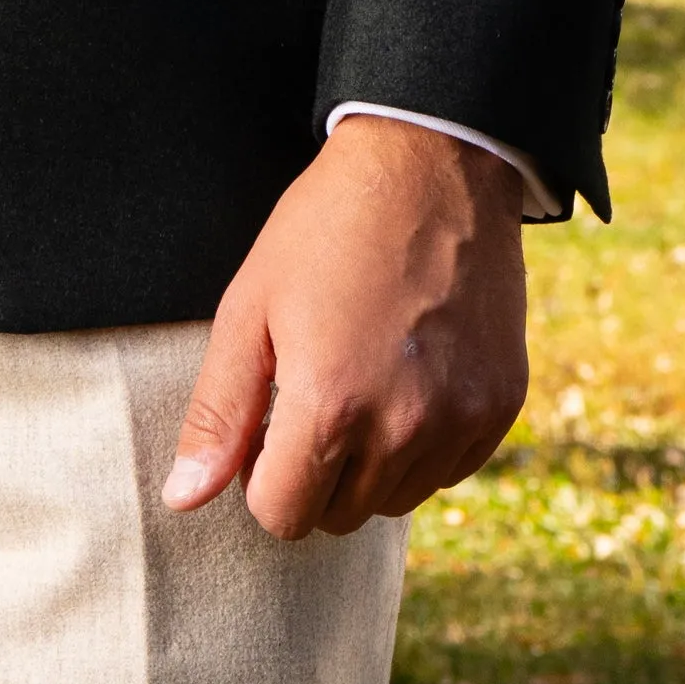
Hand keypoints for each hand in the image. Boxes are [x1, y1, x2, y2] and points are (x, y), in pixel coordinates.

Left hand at [162, 119, 529, 543]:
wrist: (435, 167)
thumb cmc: (327, 230)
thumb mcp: (249, 309)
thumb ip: (218, 414)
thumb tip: (183, 499)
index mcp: (330, 406)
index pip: (283, 516)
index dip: (262, 479)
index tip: (269, 428)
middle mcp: (403, 427)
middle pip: (339, 516)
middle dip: (314, 475)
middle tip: (314, 397)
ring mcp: (461, 419)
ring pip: (396, 500)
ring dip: (370, 465)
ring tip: (364, 382)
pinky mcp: (501, 406)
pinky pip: (449, 470)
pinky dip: (424, 446)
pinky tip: (411, 379)